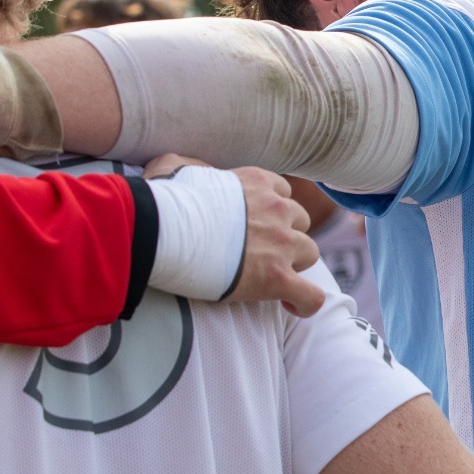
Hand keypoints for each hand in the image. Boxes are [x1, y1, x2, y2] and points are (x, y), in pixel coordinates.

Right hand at [144, 155, 324, 315]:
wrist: (163, 231)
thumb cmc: (164, 201)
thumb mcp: (176, 167)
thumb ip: (192, 168)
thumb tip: (189, 173)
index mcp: (257, 182)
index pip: (282, 192)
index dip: (270, 211)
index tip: (254, 225)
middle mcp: (276, 209)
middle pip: (300, 221)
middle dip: (284, 236)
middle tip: (257, 252)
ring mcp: (281, 243)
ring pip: (309, 253)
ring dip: (293, 265)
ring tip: (268, 277)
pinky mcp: (277, 278)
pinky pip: (310, 296)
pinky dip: (304, 303)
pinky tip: (288, 305)